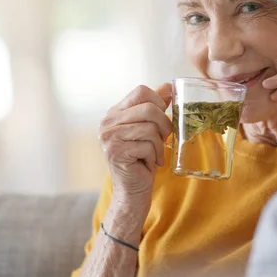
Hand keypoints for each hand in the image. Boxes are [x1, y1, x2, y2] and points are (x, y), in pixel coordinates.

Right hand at [99, 83, 172, 201]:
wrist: (132, 189)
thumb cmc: (142, 158)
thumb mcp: (150, 128)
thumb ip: (155, 106)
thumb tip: (168, 86)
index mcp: (115, 112)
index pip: (141, 91)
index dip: (159, 102)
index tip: (162, 118)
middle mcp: (107, 122)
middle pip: (149, 108)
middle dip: (164, 125)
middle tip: (164, 139)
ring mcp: (109, 137)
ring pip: (150, 128)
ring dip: (159, 145)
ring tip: (153, 154)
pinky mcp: (115, 152)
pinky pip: (147, 145)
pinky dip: (154, 156)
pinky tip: (147, 163)